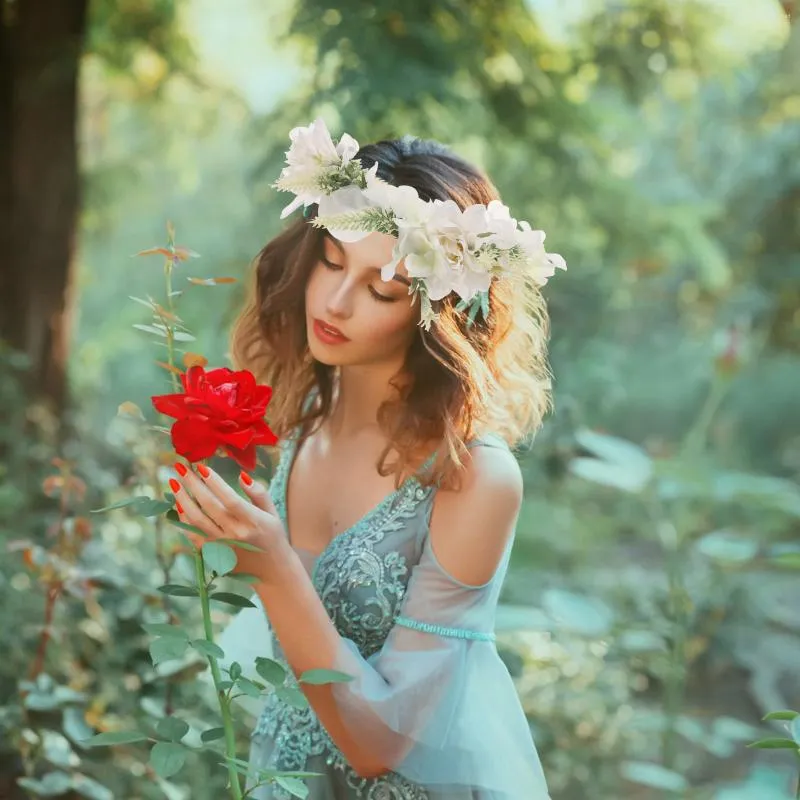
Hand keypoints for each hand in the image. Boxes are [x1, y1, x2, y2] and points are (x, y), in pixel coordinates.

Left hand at [169, 462, 285, 577]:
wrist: (272, 571)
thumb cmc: (273, 537)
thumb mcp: (272, 513)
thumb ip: (259, 493)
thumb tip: (241, 476)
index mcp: (254, 522)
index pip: (230, 499)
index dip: (214, 483)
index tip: (201, 467)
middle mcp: (236, 534)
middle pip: (209, 506)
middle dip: (193, 484)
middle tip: (181, 467)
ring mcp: (222, 546)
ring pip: (196, 520)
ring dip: (182, 500)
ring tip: (174, 482)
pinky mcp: (212, 554)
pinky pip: (192, 535)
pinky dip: (183, 519)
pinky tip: (178, 504)